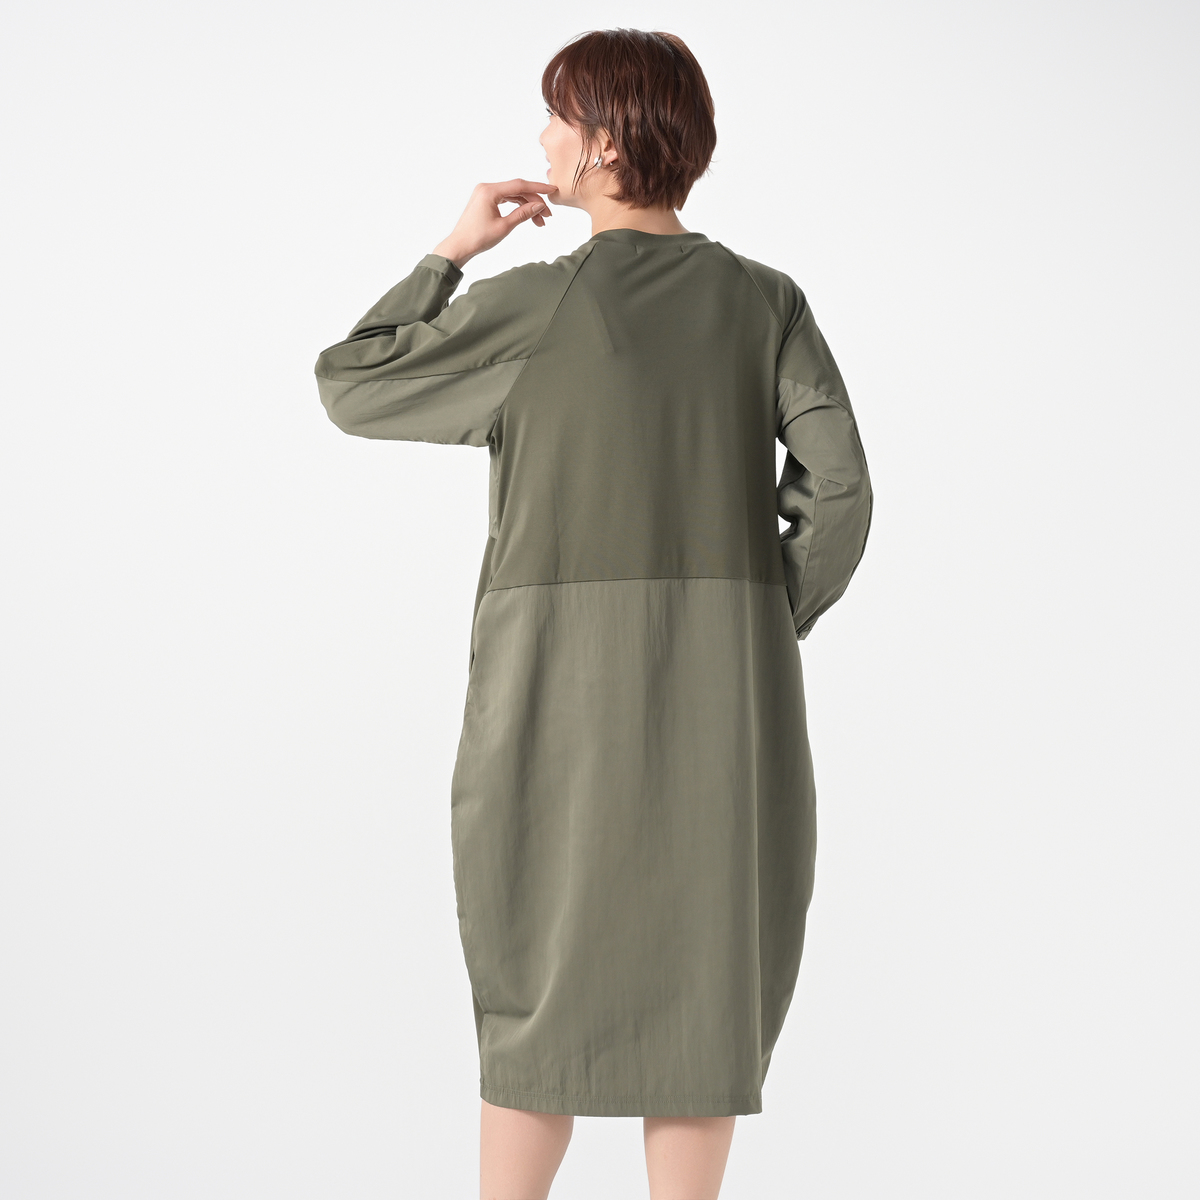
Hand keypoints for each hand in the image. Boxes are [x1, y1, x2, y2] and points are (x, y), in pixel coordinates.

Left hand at [432, 180, 556, 267]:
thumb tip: (539, 206)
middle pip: (517, 190)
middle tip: (547, 215)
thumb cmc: (477, 238)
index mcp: (489, 191)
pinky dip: (517, 207)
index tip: (552, 189)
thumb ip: (523, 214)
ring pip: (513, 195)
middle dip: (534, 201)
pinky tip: (527, 215)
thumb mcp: (504, 226)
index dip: (538, 188)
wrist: (459, 246)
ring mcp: (485, 193)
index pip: (519, 185)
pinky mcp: (485, 200)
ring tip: (539, 221)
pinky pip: (505, 199)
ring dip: (527, 206)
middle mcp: (487, 188)